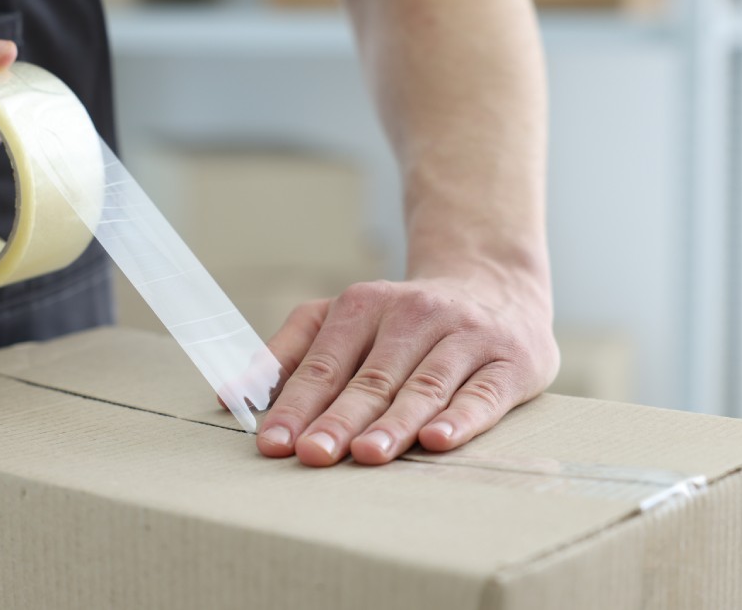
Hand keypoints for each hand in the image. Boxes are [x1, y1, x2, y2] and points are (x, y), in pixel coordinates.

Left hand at [255, 266, 558, 465]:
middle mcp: (416, 315)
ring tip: (367, 454)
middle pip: (371, 378)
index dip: (297, 404)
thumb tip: (231, 395)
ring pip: (424, 386)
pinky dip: (462, 418)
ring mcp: (465, 336)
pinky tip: (438, 441)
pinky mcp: (510, 361)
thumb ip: (288, 354)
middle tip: (313, 454)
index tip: (273, 442)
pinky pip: (483, 393)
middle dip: (338, 419)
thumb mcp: (342, 320)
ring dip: (394, 422)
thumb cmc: (404, 321)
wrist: (496, 287)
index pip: (324, 363)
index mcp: (365, 306)